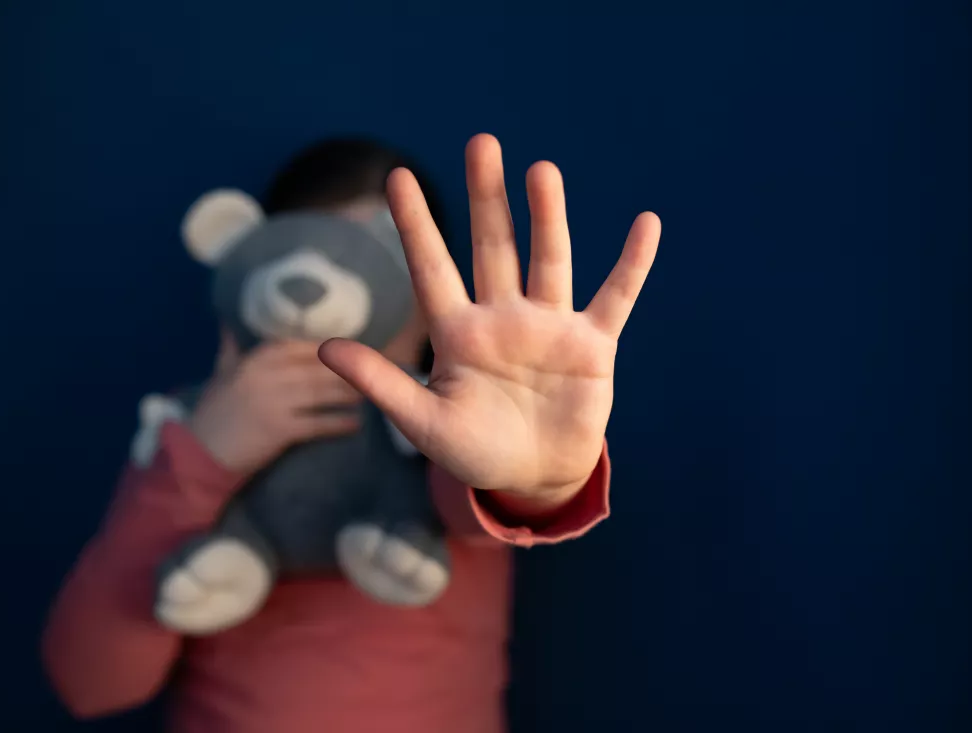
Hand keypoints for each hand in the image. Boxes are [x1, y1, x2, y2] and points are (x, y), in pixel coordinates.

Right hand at [190, 339, 362, 474]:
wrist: (197, 453)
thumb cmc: (211, 413)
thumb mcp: (219, 374)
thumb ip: (230, 349)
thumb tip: (230, 323)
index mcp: (255, 360)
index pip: (301, 347)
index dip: (329, 349)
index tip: (351, 350)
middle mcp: (267, 376)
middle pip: (317, 369)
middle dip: (347, 371)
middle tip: (372, 373)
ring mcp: (274, 402)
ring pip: (321, 393)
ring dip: (348, 394)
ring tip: (368, 395)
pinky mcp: (280, 430)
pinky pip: (317, 424)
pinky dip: (338, 424)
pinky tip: (355, 424)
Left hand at [319, 134, 658, 502]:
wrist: (532, 477)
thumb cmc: (473, 450)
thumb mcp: (423, 422)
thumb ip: (382, 383)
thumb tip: (325, 346)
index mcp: (459, 333)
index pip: (432, 267)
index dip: (416, 224)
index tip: (397, 176)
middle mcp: (503, 317)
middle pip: (492, 247)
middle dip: (485, 198)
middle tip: (481, 143)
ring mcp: (549, 327)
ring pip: (548, 260)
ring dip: (547, 217)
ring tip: (541, 171)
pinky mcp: (591, 345)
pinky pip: (615, 296)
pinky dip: (632, 264)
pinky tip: (647, 224)